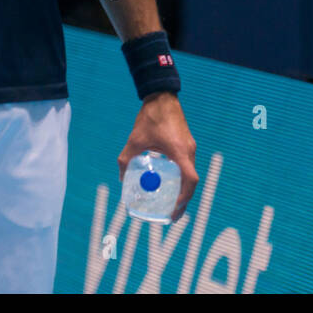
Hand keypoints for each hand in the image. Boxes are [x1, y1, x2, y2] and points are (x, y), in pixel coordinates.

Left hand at [119, 92, 197, 222]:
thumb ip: (126, 158)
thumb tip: (121, 178)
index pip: (190, 180)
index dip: (184, 198)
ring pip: (191, 173)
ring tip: (173, 203)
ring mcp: (190, 147)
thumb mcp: (135, 140)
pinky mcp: (187, 143)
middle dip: (184, 201)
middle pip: (192, 181)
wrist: (162, 96)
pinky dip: (183, 178)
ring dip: (185, 190)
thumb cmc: (150, 117)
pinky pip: (188, 165)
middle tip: (172, 215)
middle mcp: (189, 151)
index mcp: (180, 152)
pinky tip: (171, 182)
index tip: (174, 210)